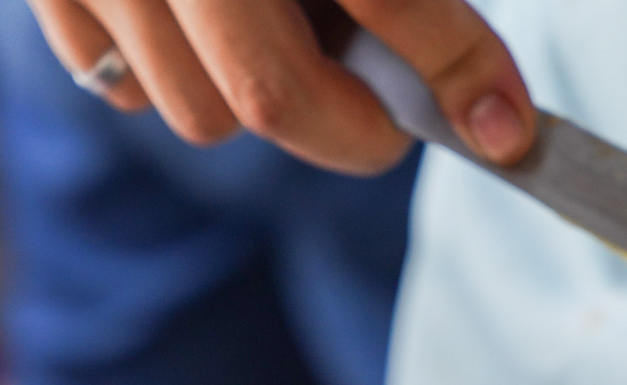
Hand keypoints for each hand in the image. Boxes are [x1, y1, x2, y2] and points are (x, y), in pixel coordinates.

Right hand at [24, 0, 534, 174]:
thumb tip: (476, 85)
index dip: (458, 65)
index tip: (502, 127)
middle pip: (270, 97)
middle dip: (351, 123)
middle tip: (396, 109)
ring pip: (199, 111)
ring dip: (259, 92)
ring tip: (288, 24)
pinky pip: (124, 84)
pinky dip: (174, 70)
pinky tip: (204, 16)